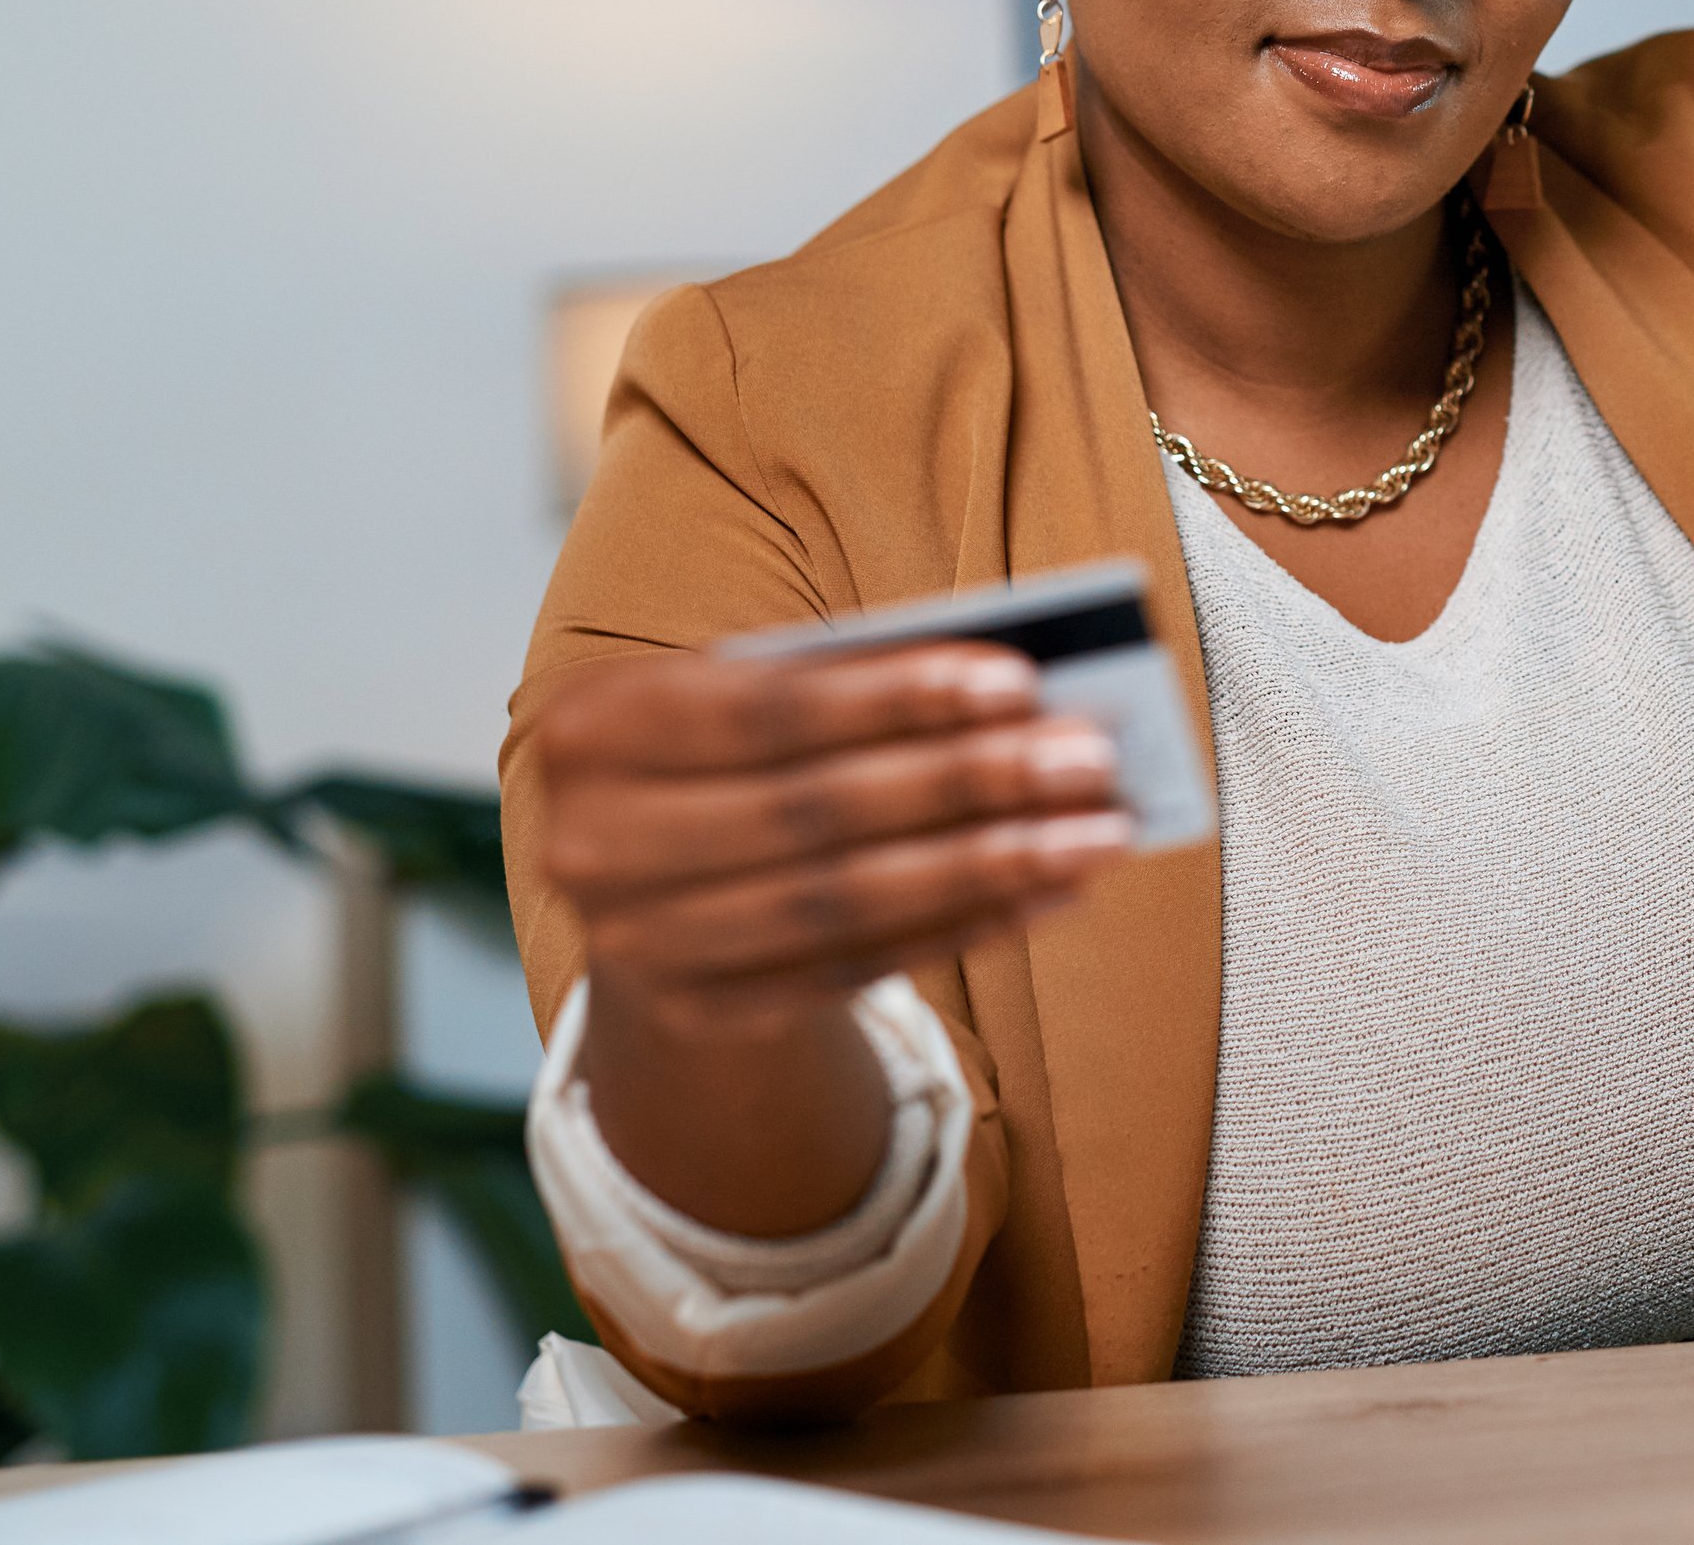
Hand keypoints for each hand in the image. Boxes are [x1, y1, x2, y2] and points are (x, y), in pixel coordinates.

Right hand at [537, 639, 1130, 1234]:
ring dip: (990, 865)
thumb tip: (1018, 695)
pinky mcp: (703, 1013)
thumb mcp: (743, 697)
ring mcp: (639, 946)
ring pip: (843, 903)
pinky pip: (854, 970)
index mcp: (592, 729)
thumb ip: (844, 685)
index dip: (896, 698)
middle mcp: (593, 845)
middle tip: (1092, 759)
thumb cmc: (725, 752)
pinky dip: (964, 926)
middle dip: (967, 782)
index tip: (1021, 680)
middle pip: (814, 813)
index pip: (765, 710)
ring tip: (1100, 831)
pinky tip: (1048, 891)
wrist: (642, 885)